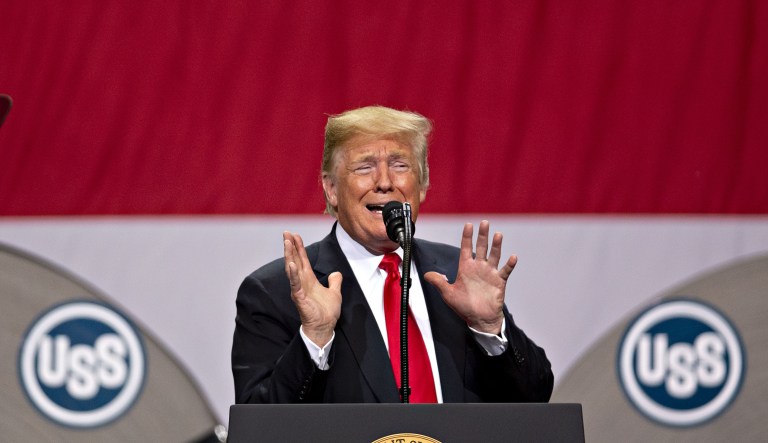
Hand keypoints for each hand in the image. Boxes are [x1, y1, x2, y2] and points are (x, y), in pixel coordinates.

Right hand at [283, 231, 341, 346]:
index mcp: (309, 279)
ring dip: (289, 255)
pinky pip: (295, 284)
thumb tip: (336, 273)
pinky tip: (291, 264)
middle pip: (295, 260)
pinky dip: (293, 274)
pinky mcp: (299, 298)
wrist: (325, 327)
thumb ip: (335, 282)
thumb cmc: (326, 312)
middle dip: (290, 246)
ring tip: (286, 242)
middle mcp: (301, 282)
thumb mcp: (335, 292)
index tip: (294, 235)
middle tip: (286, 232)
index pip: (303, 259)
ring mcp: (299, 289)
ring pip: (292, 269)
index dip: (299, 247)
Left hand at [424, 221, 516, 334]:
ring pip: (494, 255)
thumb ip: (439, 282)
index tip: (468, 224)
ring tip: (498, 235)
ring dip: (496, 246)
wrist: (479, 320)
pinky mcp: (499, 281)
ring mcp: (490, 273)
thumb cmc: (464, 307)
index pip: (466, 248)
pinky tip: (512, 257)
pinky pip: (505, 271)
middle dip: (482, 235)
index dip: (467, 237)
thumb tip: (426, 275)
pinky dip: (509, 264)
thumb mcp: (448, 294)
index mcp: (466, 268)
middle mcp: (478, 268)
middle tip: (484, 223)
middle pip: (481, 247)